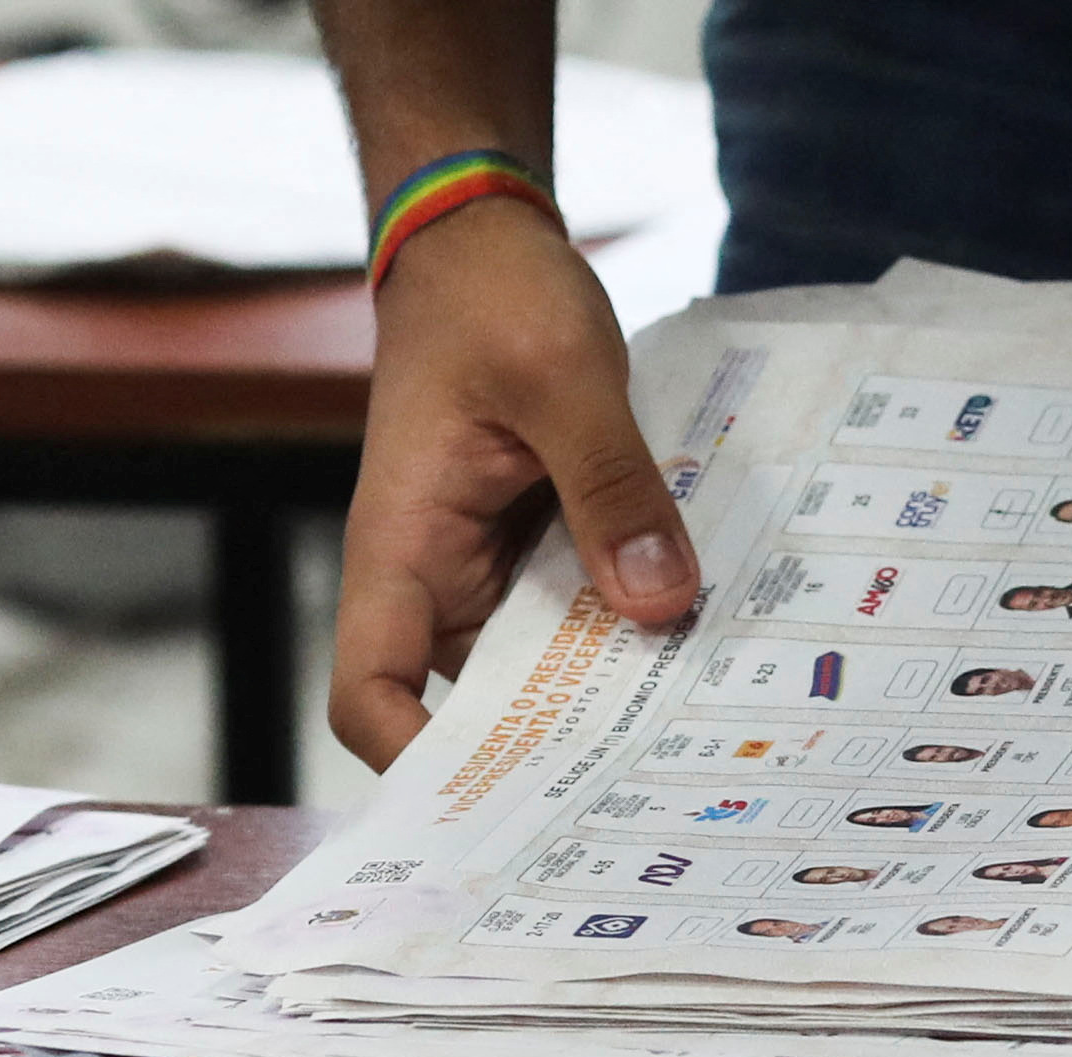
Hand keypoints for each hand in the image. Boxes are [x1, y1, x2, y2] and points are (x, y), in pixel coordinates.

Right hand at [328, 200, 699, 767]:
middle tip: (648, 789)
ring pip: (542, 668)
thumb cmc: (494, 296)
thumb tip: (657, 604)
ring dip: (608, 692)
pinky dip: (630, 630)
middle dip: (552, 751)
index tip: (508, 798)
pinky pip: (582, 614)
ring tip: (693, 737)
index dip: (417, 763)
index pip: (369, 694)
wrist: (487, 242)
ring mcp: (490, 571)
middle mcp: (437, 579)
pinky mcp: (539, 550)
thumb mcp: (563, 377)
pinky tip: (702, 648)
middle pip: (473, 707)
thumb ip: (610, 487)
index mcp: (401, 549)